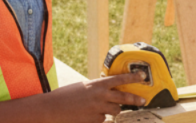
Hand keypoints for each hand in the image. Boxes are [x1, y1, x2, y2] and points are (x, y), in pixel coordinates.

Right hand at [0, 73, 145, 122]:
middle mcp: (100, 96)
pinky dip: (99, 117)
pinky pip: (103, 119)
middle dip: (135, 99)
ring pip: (114, 110)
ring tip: (100, 106)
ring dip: (112, 109)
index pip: (119, 79)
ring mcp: (97, 109)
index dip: (132, 77)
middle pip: (123, 98)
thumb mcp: (84, 87)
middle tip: (143, 100)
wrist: (52, 109)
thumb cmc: (66, 95)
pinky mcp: (94, 120)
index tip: (143, 76)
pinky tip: (88, 114)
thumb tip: (110, 90)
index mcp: (97, 84)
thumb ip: (98, 88)